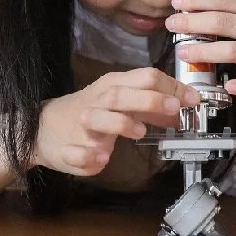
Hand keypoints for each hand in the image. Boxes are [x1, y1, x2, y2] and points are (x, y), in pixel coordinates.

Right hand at [34, 67, 199, 175]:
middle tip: (174, 108)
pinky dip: (89, 155)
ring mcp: (82, 125)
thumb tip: (182, 108)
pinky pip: (77, 152)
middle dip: (150, 99)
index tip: (193, 100)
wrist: (43, 127)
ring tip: (140, 132)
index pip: (144, 77)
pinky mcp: (69, 149)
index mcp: (113, 86)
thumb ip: (152, 106)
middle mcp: (98, 101)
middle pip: (121, 94)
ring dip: (121, 123)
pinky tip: (101, 158)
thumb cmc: (90, 112)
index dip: (171, 87)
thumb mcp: (123, 102)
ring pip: (99, 117)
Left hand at [168, 0, 235, 102]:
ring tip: (183, 52)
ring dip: (204, 52)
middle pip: (225, 24)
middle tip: (171, 25)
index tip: (176, 2)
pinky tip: (227, 87)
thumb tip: (199, 8)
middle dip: (193, 23)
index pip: (227, 0)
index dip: (199, 0)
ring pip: (234, 51)